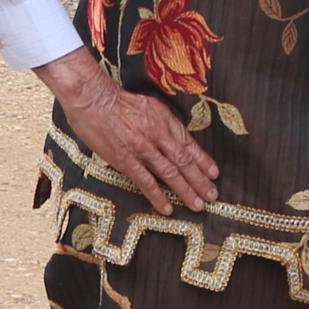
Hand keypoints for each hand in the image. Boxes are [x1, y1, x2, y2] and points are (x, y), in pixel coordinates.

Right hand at [44, 51, 217, 213]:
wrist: (93, 99)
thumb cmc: (119, 101)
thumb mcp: (150, 106)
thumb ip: (165, 123)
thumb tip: (178, 140)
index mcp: (165, 121)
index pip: (189, 144)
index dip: (204, 161)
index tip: (214, 174)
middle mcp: (157, 135)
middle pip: (184, 161)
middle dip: (200, 180)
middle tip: (212, 196)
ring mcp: (142, 148)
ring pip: (169, 173)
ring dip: (185, 191)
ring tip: (197, 205)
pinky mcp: (125, 159)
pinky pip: (144, 181)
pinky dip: (157, 196)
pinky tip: (166, 208)